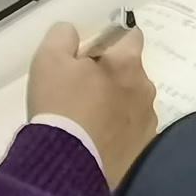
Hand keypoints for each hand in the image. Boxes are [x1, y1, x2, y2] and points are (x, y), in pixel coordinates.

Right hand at [25, 21, 158, 184]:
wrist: (67, 163)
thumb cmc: (60, 105)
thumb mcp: (49, 58)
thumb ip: (64, 35)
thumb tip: (75, 33)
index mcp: (127, 61)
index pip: (129, 34)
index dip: (108, 39)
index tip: (88, 53)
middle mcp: (144, 87)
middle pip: (129, 68)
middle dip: (110, 72)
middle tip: (81, 86)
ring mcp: (147, 118)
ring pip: (132, 98)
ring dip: (116, 100)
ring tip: (89, 115)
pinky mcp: (143, 145)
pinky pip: (132, 125)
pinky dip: (118, 125)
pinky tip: (98, 133)